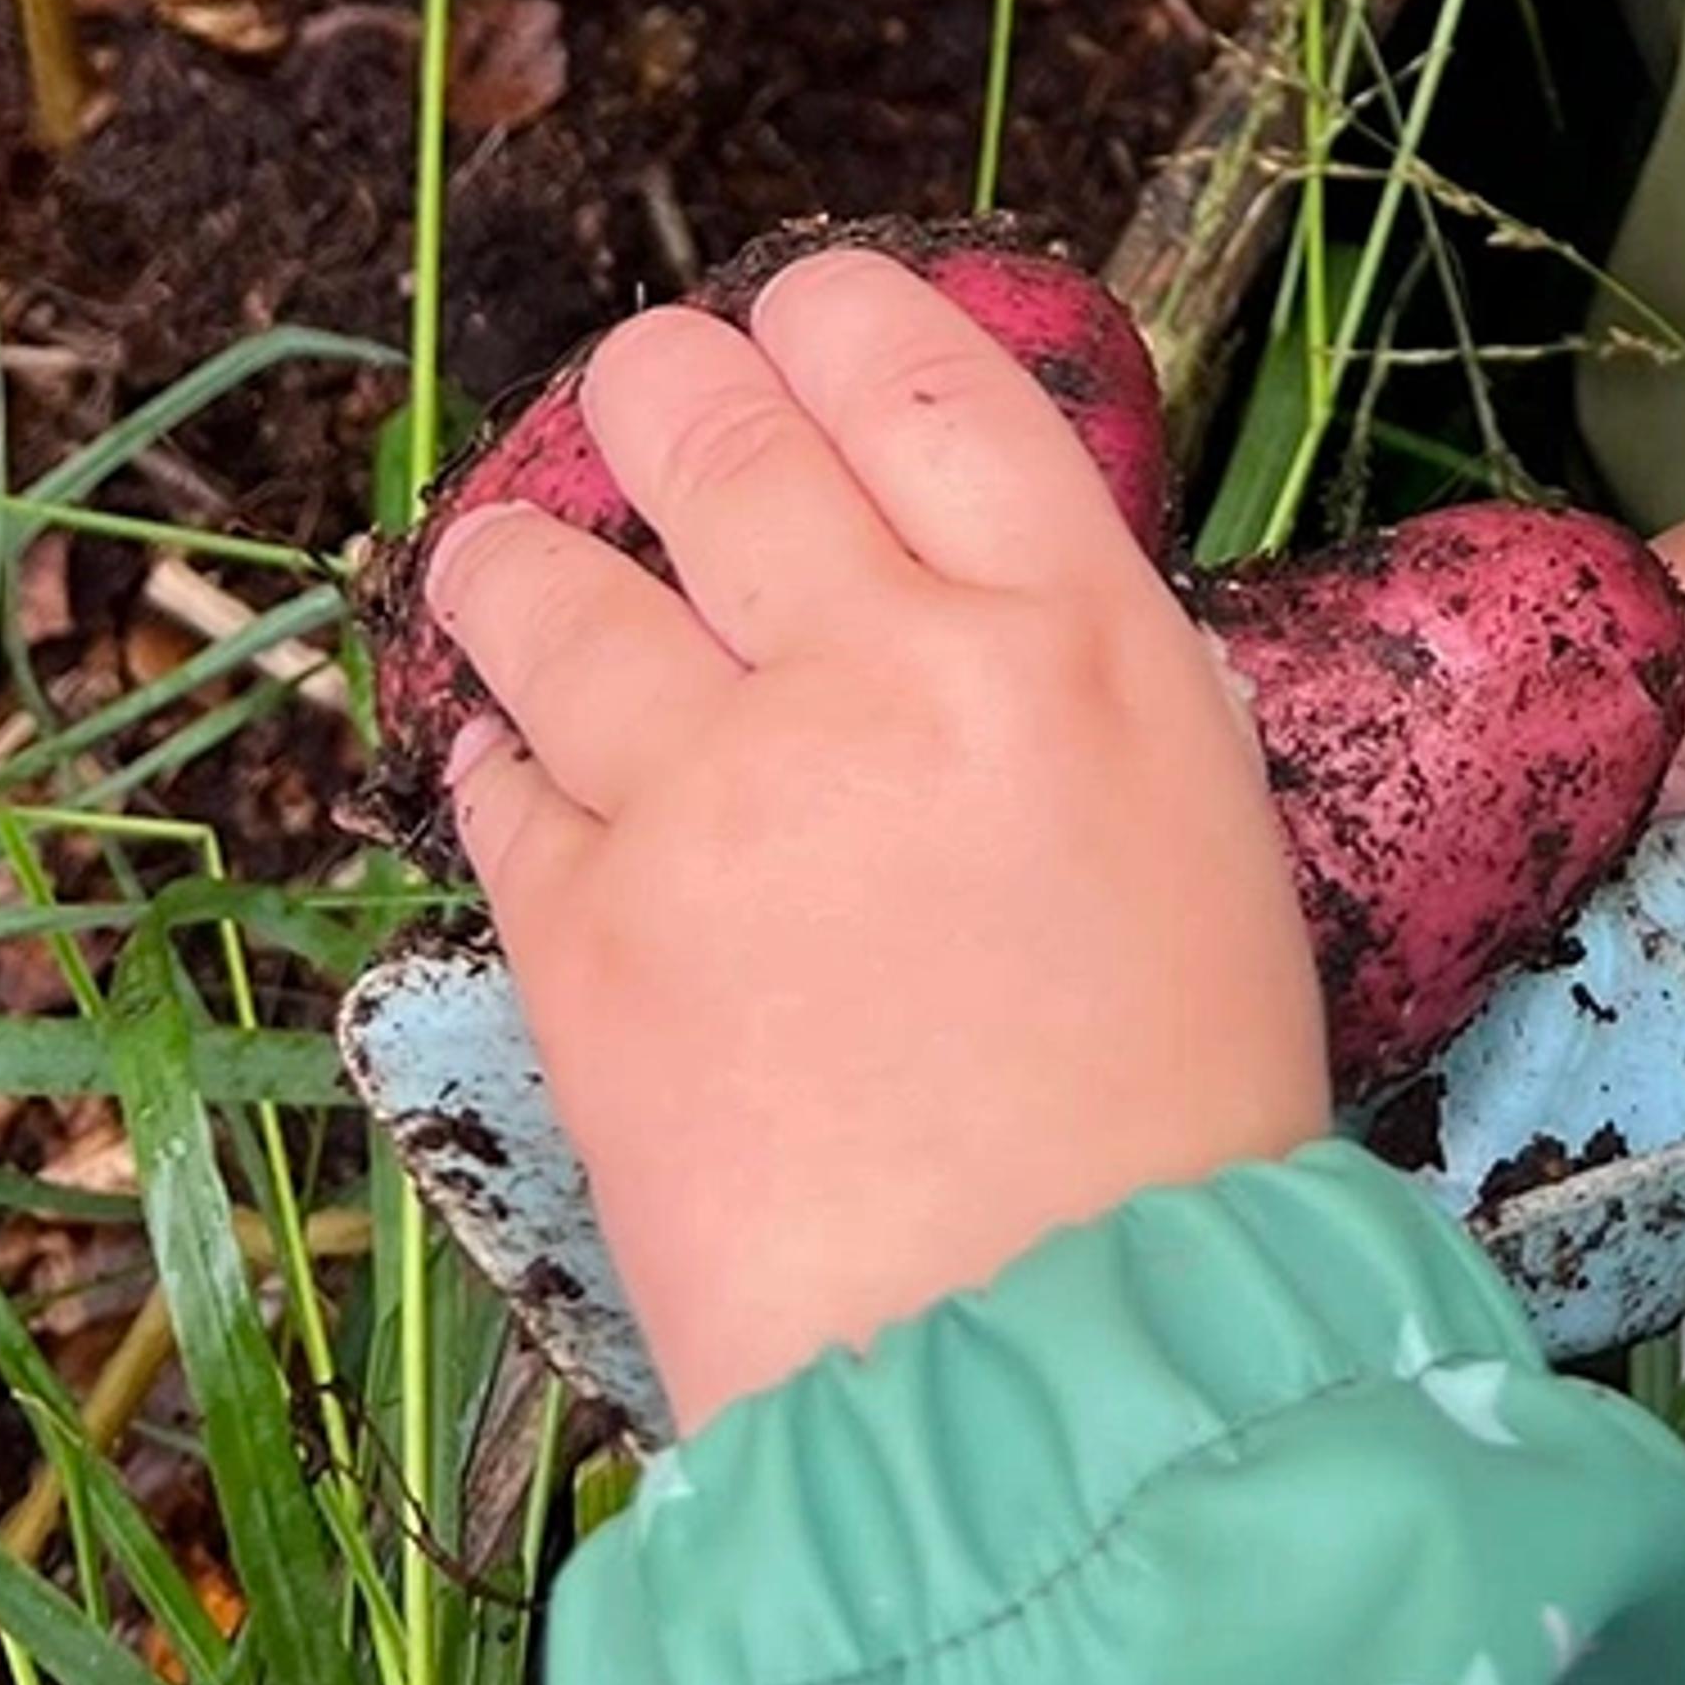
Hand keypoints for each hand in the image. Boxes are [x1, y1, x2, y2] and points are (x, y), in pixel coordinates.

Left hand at [430, 253, 1327, 1431]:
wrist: (1055, 1371)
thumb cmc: (1170, 1130)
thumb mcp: (1192, 829)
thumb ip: (1060, 675)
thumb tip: (932, 573)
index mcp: (1075, 636)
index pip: (915, 367)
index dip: (828, 313)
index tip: (788, 318)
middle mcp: (887, 670)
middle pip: (712, 422)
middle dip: (654, 391)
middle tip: (641, 408)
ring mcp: (717, 794)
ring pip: (547, 580)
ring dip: (523, 563)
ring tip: (515, 572)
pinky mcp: (582, 935)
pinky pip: (493, 779)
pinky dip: (504, 765)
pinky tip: (533, 780)